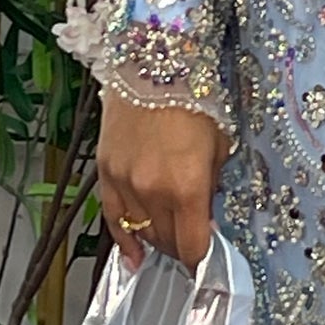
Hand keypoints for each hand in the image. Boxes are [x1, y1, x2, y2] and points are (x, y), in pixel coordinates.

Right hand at [95, 89, 226, 271]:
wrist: (151, 66)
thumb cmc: (193, 101)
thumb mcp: (218, 145)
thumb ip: (211, 187)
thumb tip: (205, 219)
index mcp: (187, 186)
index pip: (192, 245)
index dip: (201, 258)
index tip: (206, 258)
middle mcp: (153, 191)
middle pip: (167, 242)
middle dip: (181, 246)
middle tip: (190, 240)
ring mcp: (125, 183)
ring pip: (141, 233)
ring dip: (157, 241)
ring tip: (167, 239)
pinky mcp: (105, 173)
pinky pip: (113, 219)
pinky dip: (124, 241)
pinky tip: (133, 257)